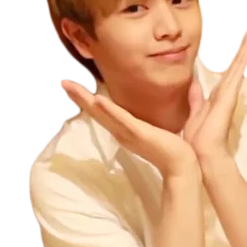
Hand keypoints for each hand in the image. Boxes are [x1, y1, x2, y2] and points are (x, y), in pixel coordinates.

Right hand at [59, 79, 201, 178]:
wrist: (183, 165)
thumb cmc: (176, 146)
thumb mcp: (167, 121)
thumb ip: (166, 105)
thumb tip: (175, 88)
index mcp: (127, 128)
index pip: (104, 111)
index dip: (89, 99)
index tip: (75, 86)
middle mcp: (123, 131)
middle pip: (96, 111)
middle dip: (79, 97)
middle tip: (63, 82)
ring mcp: (128, 133)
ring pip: (102, 114)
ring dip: (85, 100)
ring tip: (69, 86)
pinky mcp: (138, 133)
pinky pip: (122, 120)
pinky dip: (109, 111)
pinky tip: (97, 100)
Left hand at [183, 26, 246, 160]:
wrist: (203, 153)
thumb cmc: (197, 139)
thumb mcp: (194, 112)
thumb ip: (195, 98)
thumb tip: (193, 84)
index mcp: (216, 98)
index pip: (224, 75)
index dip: (231, 62)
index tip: (237, 47)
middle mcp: (225, 94)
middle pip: (234, 67)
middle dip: (242, 50)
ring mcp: (229, 94)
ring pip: (238, 66)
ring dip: (245, 48)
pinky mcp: (230, 95)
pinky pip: (237, 72)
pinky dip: (243, 57)